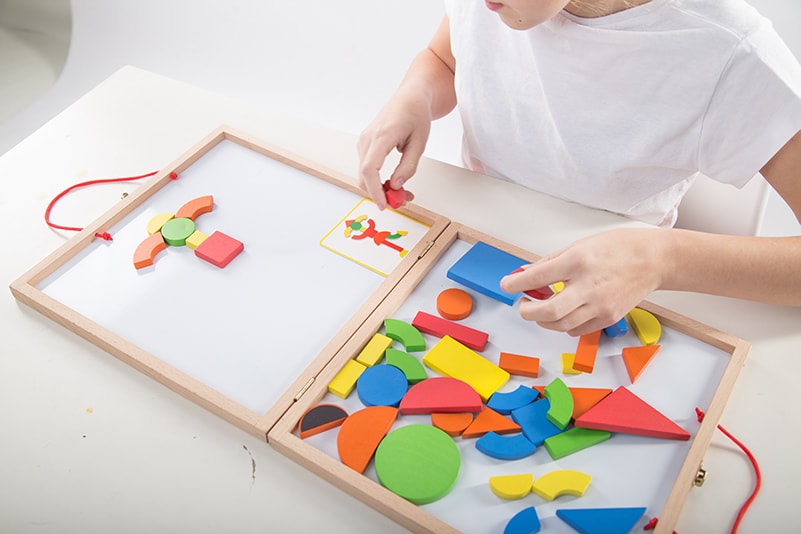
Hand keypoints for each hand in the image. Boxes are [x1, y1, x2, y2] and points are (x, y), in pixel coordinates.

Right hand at [357, 89, 430, 208]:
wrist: (409, 98)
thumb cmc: (416, 114)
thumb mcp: (420, 143)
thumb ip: (409, 166)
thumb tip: (396, 185)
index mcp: (382, 135)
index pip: (370, 169)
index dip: (375, 190)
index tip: (384, 205)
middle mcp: (368, 139)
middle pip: (364, 175)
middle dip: (380, 193)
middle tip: (403, 200)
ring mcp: (364, 141)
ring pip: (365, 174)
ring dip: (381, 188)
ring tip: (404, 192)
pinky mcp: (365, 145)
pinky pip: (368, 168)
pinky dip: (378, 180)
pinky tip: (394, 182)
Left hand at [500, 228, 669, 335]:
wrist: (653, 260)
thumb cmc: (618, 248)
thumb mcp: (579, 245)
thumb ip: (550, 262)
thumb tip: (525, 274)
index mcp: (578, 262)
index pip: (537, 277)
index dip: (516, 283)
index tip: (507, 285)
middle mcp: (588, 286)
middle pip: (548, 311)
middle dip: (528, 311)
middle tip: (523, 305)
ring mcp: (600, 305)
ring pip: (561, 325)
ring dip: (544, 320)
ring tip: (541, 309)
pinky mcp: (609, 318)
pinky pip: (577, 330)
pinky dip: (564, 325)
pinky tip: (563, 313)